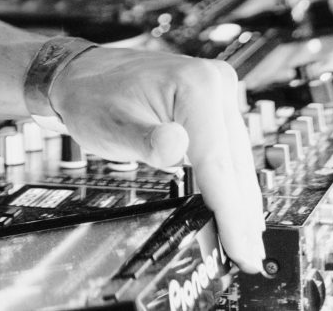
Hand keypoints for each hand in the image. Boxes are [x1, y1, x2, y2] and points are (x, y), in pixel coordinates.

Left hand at [46, 46, 267, 272]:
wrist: (83, 75)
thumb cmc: (92, 97)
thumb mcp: (110, 124)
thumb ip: (144, 141)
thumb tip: (175, 147)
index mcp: (196, 85)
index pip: (218, 161)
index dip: (229, 210)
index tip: (239, 247)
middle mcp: (215, 84)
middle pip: (234, 163)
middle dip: (241, 215)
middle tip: (249, 257)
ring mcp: (218, 93)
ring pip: (236, 160)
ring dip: (241, 203)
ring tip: (247, 243)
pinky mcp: (214, 105)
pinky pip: (227, 151)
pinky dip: (230, 184)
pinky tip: (235, 211)